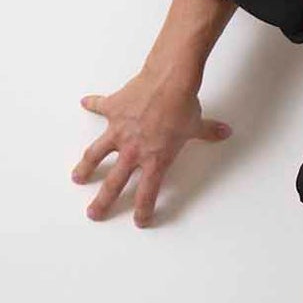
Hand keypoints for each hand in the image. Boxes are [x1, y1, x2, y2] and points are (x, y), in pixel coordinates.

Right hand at [72, 68, 231, 226]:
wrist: (170, 81)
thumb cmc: (183, 106)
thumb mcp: (197, 125)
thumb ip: (208, 133)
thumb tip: (225, 132)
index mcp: (155, 158)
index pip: (148, 192)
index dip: (144, 209)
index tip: (139, 220)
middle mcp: (133, 149)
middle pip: (114, 183)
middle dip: (103, 201)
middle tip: (94, 213)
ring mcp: (119, 131)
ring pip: (96, 154)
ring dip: (86, 167)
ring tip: (78, 177)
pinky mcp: (113, 109)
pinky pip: (100, 106)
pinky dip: (93, 104)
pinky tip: (85, 103)